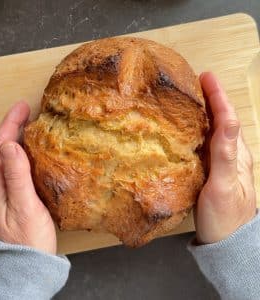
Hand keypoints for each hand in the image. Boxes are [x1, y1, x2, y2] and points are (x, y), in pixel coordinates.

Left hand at [0, 102, 55, 253]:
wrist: (29, 263)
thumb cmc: (27, 238)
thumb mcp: (23, 206)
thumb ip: (16, 176)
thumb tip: (11, 144)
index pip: (0, 146)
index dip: (11, 124)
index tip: (23, 106)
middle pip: (3, 148)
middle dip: (14, 127)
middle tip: (29, 111)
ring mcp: (7, 190)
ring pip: (11, 156)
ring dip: (20, 138)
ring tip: (33, 126)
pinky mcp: (18, 195)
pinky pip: (19, 167)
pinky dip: (27, 154)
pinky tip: (37, 152)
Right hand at [195, 72, 256, 243]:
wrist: (226, 241)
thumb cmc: (225, 217)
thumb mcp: (224, 186)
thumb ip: (225, 155)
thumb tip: (226, 121)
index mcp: (236, 156)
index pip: (228, 119)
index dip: (218, 97)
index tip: (206, 77)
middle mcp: (232, 155)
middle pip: (223, 120)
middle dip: (213, 98)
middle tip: (197, 83)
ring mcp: (223, 163)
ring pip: (216, 130)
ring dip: (208, 111)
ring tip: (194, 98)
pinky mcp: (214, 170)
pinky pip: (208, 143)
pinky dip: (201, 129)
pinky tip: (191, 128)